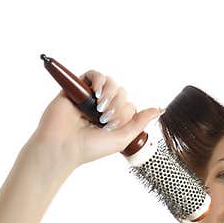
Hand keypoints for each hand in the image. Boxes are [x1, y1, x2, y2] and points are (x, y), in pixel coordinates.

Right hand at [28, 69, 161, 170]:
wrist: (63, 146)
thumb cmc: (90, 148)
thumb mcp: (122, 138)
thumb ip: (140, 123)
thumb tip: (159, 109)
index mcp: (112, 121)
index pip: (129, 106)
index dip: (126, 114)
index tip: (115, 126)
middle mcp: (102, 108)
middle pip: (122, 94)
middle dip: (118, 106)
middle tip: (106, 119)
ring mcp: (90, 98)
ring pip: (111, 83)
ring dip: (111, 94)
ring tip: (101, 108)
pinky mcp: (77, 89)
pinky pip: (94, 74)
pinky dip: (100, 80)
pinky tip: (98, 93)